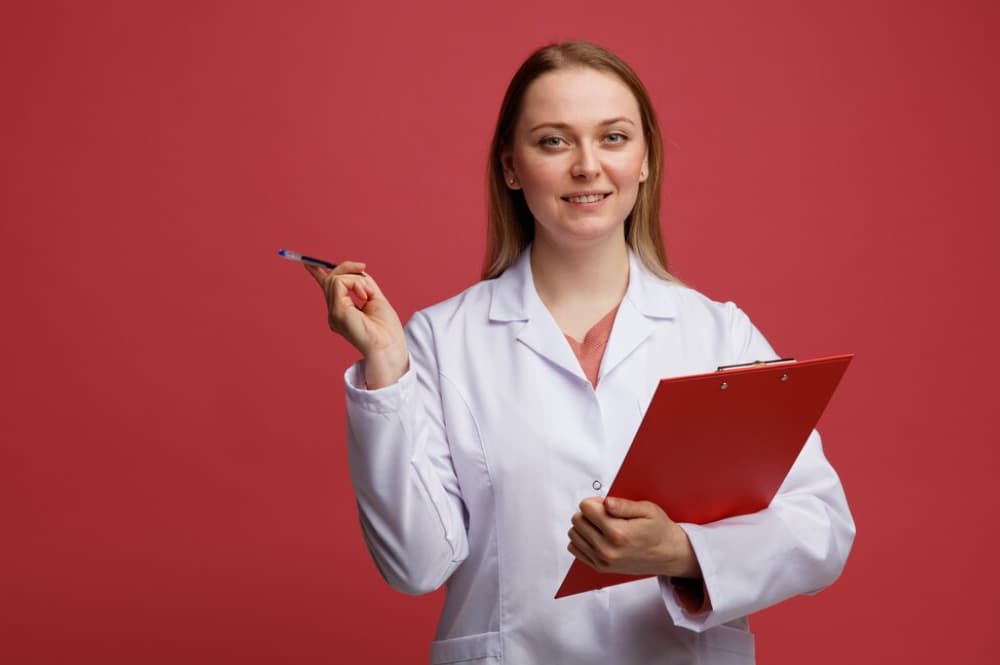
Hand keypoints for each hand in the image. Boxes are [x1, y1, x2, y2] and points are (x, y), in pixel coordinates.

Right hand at [304, 261, 407, 387]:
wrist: (389, 345)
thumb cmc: (386, 328)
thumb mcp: (375, 298)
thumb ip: (363, 284)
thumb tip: (356, 270)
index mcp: (343, 310)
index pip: (327, 290)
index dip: (317, 274)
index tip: (309, 264)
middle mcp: (335, 312)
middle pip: (330, 280)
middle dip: (346, 267)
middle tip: (363, 266)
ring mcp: (333, 312)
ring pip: (336, 279)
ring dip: (358, 279)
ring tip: (368, 295)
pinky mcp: (336, 311)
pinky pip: (340, 282)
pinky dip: (356, 284)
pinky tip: (364, 297)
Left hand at [567, 497, 700, 577]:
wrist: (668, 555)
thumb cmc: (659, 531)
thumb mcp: (647, 510)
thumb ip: (624, 505)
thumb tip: (605, 502)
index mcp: (618, 533)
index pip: (586, 508)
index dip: (596, 502)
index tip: (606, 505)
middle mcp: (607, 549)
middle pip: (577, 520)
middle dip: (589, 513)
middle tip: (606, 514)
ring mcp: (602, 560)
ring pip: (574, 534)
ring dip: (584, 526)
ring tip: (602, 526)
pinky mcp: (600, 567)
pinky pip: (575, 548)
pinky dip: (582, 539)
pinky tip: (597, 536)